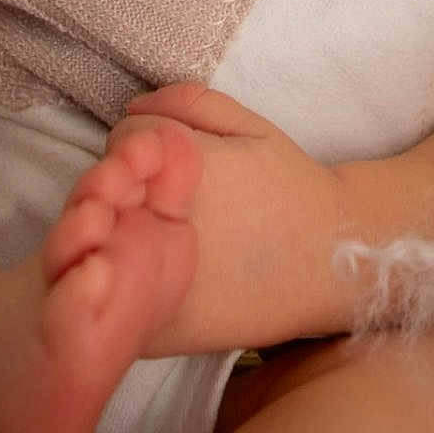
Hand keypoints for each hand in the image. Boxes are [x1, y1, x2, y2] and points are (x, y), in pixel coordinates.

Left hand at [121, 84, 350, 353]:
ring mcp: (153, 282)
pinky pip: (112, 298)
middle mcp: (160, 224)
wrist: (332, 262)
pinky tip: (160, 273)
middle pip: (104, 190)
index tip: (172, 160)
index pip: (123, 141)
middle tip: (170, 199)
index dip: (146, 146)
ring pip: (102, 244)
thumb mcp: (250, 126)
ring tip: (166, 236)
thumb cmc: (291, 187)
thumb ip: (188, 103)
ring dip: (120, 233)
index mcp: (181, 169)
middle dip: (128, 188)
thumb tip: (131, 109)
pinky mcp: (156, 329)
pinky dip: (124, 282)